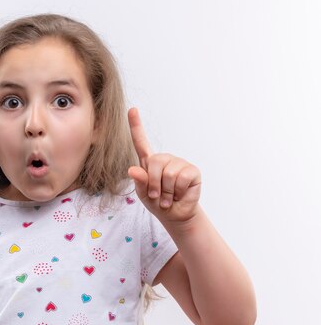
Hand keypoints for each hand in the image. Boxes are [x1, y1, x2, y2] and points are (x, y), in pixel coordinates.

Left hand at [127, 107, 201, 224]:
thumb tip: (132, 170)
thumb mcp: (144, 194)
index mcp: (149, 162)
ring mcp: (179, 162)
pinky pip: (182, 178)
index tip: (132, 110)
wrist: (175, 214)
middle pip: (154, 162)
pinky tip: (179, 195)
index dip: (136, 126)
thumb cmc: (158, 202)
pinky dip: (178, 192)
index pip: (140, 141)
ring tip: (169, 196)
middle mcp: (164, 159)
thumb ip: (139, 182)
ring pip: (168, 174)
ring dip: (166, 191)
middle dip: (154, 184)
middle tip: (157, 196)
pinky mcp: (192, 170)